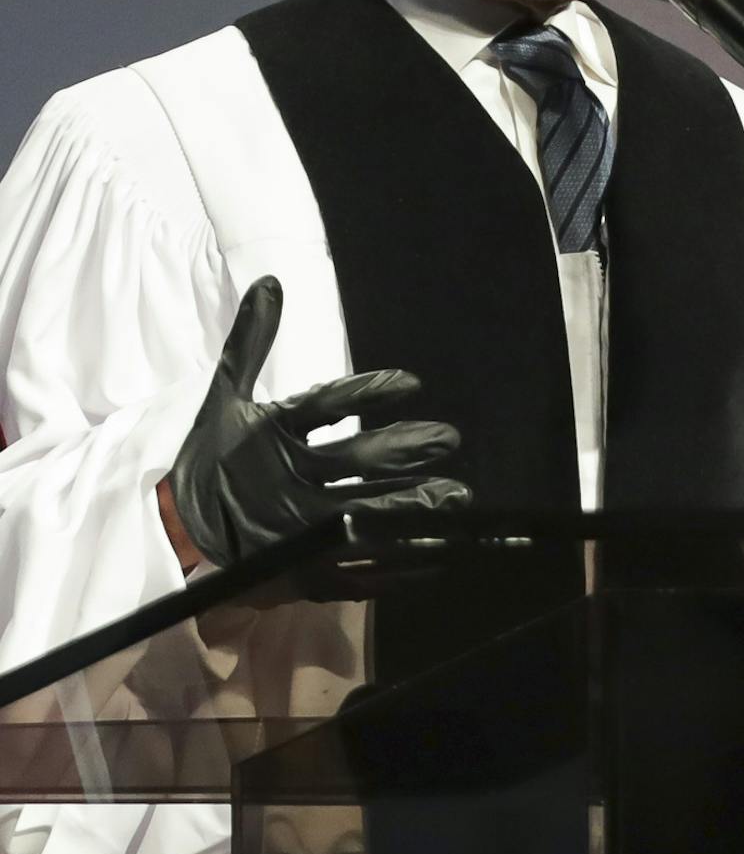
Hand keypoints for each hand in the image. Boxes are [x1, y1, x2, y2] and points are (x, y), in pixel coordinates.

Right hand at [165, 276, 470, 570]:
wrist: (176, 529)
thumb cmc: (213, 456)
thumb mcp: (225, 397)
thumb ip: (250, 344)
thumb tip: (269, 283)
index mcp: (268, 436)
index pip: (324, 407)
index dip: (367, 393)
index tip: (412, 384)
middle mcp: (286, 481)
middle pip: (355, 464)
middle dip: (405, 452)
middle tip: (449, 440)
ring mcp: (297, 529)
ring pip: (364, 514)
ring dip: (413, 506)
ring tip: (457, 497)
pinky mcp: (304, 569)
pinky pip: (360, 566)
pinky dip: (400, 561)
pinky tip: (440, 551)